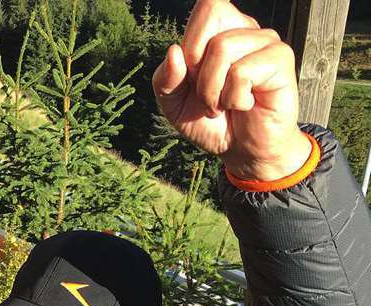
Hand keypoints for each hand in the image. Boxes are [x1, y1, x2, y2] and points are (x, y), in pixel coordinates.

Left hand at [152, 0, 310, 181]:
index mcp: (220, 31)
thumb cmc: (209, 122)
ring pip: (223, 46)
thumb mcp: (174, 104)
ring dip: (213, 90)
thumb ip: (165, 79)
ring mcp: (266, 42)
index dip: (191, 41)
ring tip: (223, 106)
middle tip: (207, 95)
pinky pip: (242, 71)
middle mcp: (245, 29)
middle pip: (212, 15)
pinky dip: (233, 98)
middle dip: (197, 65)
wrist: (240, 150)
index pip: (206, 5)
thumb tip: (174, 51)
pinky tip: (244, 106)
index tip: (194, 75)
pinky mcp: (281, 60)